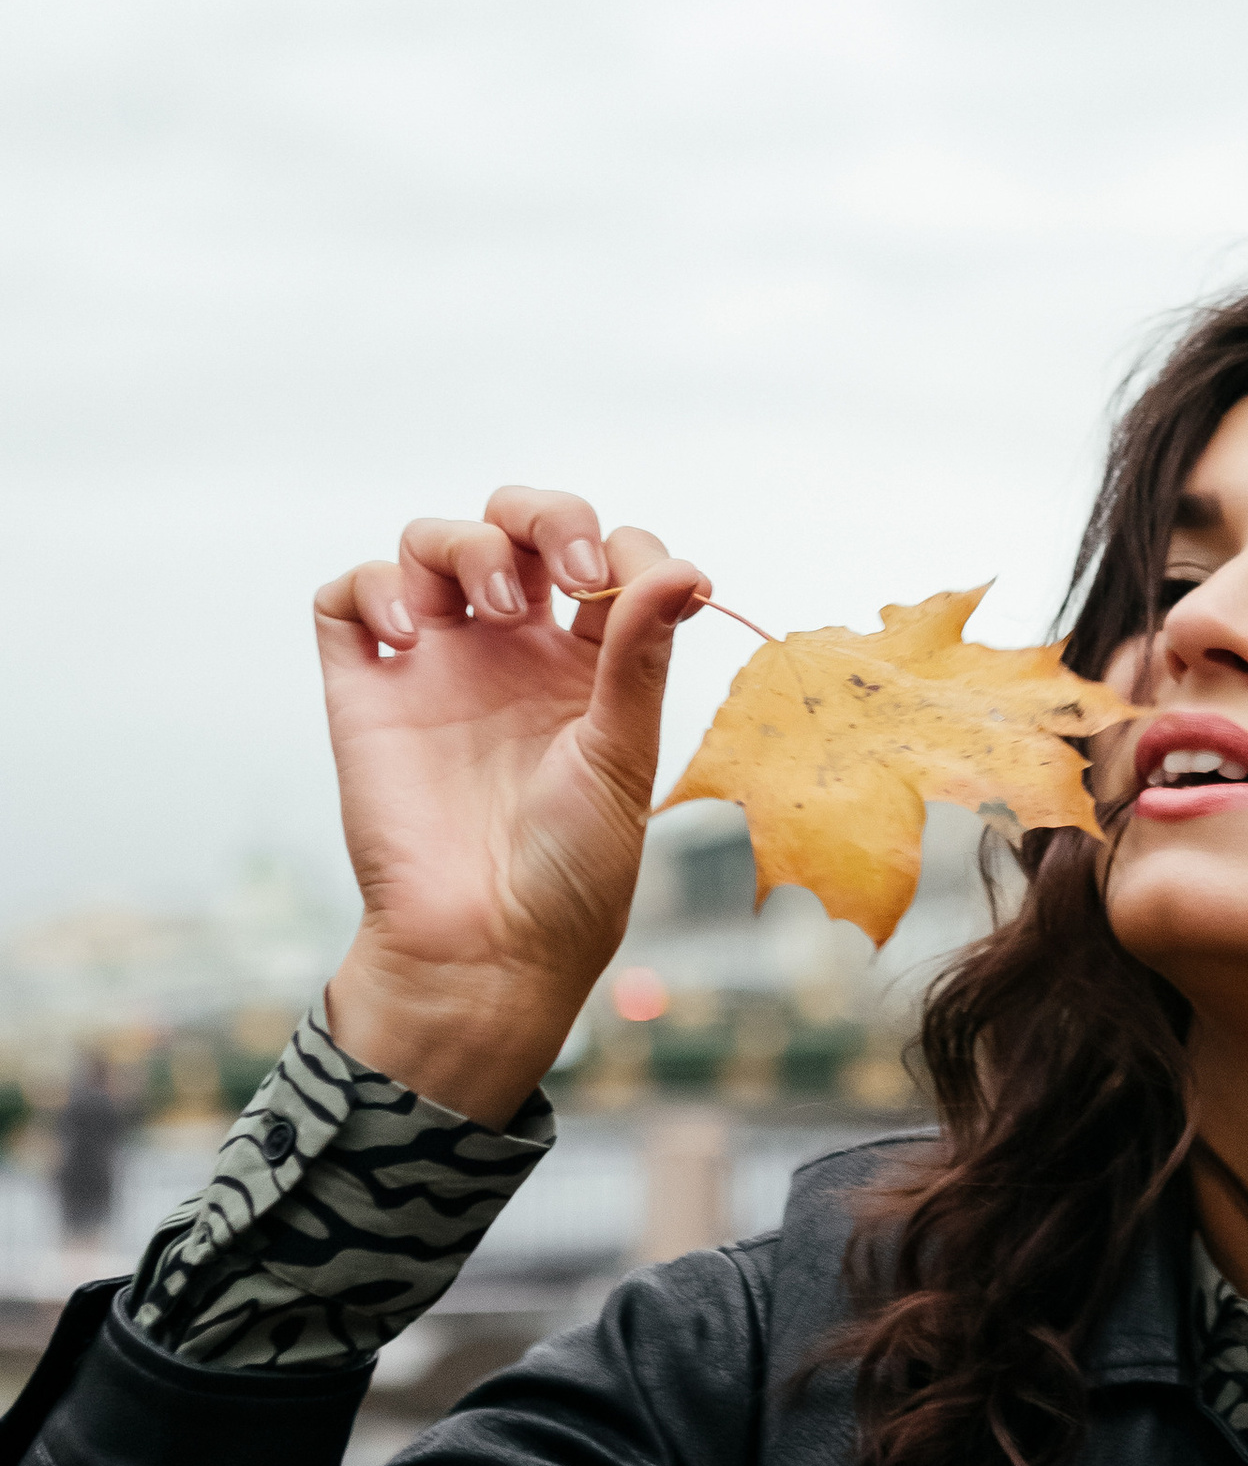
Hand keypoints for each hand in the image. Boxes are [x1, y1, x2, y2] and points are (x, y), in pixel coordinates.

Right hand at [314, 487, 709, 1123]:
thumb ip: (638, 657)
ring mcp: (436, 666)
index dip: (627, 548)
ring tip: (495, 610)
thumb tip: (682, 569)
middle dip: (543, 516)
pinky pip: (346, 601)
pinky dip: (372, 589)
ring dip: (465, 546)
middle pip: (514, 527)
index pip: (606, 557)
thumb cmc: (569, 872)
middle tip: (568, 571)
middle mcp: (510, 652)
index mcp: (586, 665)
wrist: (486, 949)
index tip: (658, 586)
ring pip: (431, 545)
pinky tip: (412, 637)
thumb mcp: (621, 757)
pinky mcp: (367, 692)